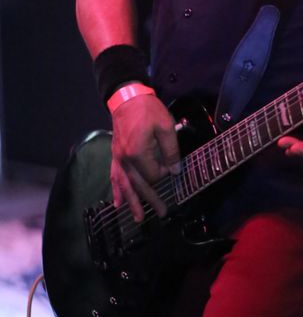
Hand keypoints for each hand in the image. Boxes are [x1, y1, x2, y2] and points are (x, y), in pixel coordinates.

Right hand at [110, 94, 180, 220]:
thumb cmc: (148, 110)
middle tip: (162, 214)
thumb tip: (174, 170)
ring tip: (138, 218)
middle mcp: (126, 160)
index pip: (154, 175)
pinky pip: (115, 177)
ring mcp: (118, 159)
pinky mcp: (115, 155)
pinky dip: (116, 191)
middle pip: (139, 185)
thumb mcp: (165, 126)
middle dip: (150, 201)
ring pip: (125, 185)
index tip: (171, 166)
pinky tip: (117, 203)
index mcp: (138, 153)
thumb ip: (171, 150)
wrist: (126, 98)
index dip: (164, 174)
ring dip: (132, 203)